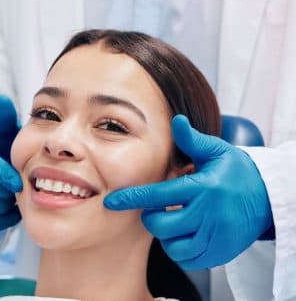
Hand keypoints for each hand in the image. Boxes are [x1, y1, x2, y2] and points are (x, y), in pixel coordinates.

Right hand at [0, 95, 21, 231]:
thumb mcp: (2, 128)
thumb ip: (4, 117)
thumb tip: (2, 100)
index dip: (3, 176)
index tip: (19, 183)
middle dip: (8, 190)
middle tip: (22, 186)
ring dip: (7, 203)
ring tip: (15, 194)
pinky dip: (2, 218)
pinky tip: (10, 207)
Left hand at [104, 115, 273, 269]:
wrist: (270, 198)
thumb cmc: (237, 172)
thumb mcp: (218, 152)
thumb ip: (193, 140)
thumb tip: (176, 120)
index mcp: (202, 187)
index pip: (157, 195)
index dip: (131, 199)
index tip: (111, 202)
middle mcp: (208, 214)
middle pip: (160, 225)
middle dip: (152, 217)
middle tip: (160, 208)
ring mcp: (215, 236)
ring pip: (172, 246)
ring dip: (167, 235)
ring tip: (176, 220)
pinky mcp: (221, 252)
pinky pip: (188, 260)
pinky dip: (181, 250)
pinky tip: (186, 234)